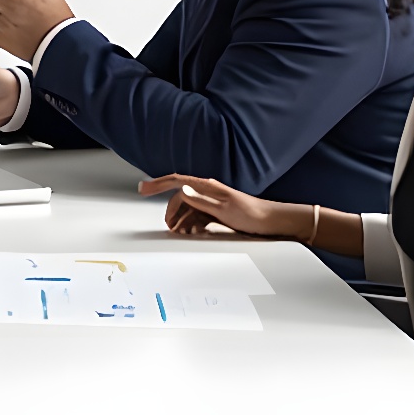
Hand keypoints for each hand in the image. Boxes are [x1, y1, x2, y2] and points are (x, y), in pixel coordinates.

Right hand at [138, 173, 305, 238]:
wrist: (271, 222)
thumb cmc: (252, 214)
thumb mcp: (224, 209)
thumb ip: (201, 200)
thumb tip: (181, 190)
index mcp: (207, 186)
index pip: (176, 180)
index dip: (157, 184)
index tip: (142, 189)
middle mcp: (207, 192)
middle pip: (179, 197)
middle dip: (170, 212)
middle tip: (167, 226)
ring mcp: (211, 202)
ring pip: (187, 209)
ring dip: (181, 221)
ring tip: (179, 233)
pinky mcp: (216, 212)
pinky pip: (196, 217)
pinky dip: (190, 225)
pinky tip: (191, 233)